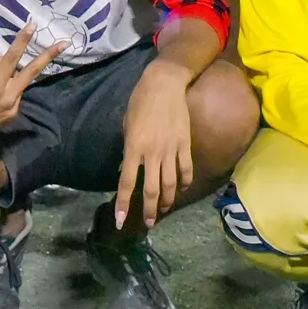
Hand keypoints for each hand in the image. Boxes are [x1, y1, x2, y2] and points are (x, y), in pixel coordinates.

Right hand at [0, 23, 65, 147]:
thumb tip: (4, 61)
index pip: (12, 58)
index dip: (22, 41)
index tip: (33, 26)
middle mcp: (8, 97)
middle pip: (32, 72)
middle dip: (49, 56)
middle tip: (66, 43)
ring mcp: (13, 108)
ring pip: (19, 83)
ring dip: (12, 78)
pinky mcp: (14, 114)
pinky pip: (15, 94)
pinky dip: (8, 89)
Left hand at [115, 61, 196, 227]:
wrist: (164, 85)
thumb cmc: (140, 102)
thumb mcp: (127, 125)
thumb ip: (128, 149)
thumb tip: (128, 168)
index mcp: (133, 147)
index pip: (127, 182)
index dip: (124, 203)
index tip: (122, 220)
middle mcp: (152, 153)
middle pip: (150, 189)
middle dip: (148, 210)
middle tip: (148, 223)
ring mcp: (170, 150)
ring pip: (170, 184)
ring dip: (166, 201)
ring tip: (163, 210)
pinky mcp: (185, 145)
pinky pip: (185, 170)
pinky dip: (183, 183)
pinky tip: (180, 189)